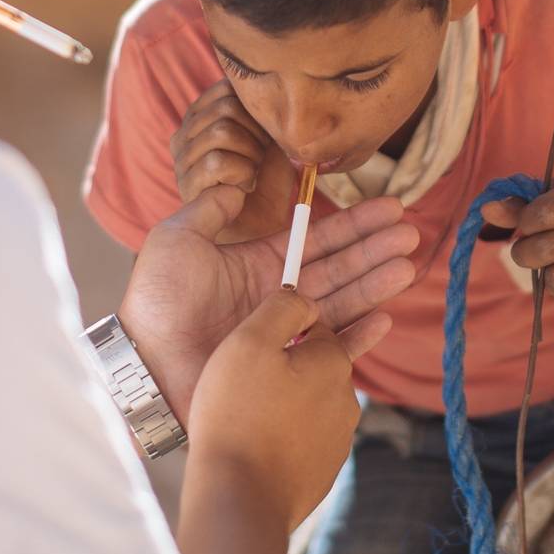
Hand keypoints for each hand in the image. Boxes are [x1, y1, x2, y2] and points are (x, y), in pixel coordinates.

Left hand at [121, 184, 418, 425]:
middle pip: (338, 268)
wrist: (145, 362)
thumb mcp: (177, 237)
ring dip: (375, 284)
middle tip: (408, 233)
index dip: (352, 224)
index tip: (388, 207)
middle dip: (374, 249)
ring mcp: (283, 332)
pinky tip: (384, 318)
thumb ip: (211, 208)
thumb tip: (239, 186)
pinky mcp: (285, 367)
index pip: (315, 239)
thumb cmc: (155, 300)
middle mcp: (276, 296)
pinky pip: (330, 351)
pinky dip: (358, 337)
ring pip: (341, 303)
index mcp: (256, 263)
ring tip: (407, 266)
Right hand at [169, 79, 298, 241]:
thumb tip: (272, 91)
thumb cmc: (265, 182)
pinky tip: (244, 188)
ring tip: (252, 172)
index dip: (256, 109)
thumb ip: (262, 112)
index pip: (227, 88)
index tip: (266, 134)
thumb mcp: (268, 139)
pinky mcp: (186, 185)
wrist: (258, 228)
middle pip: (226, 107)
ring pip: (222, 132)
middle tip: (260, 157)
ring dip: (250, 154)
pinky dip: (242, 173)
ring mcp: (181, 159)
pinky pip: (218, 162)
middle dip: (256, 133)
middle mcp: (184, 133)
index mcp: (201, 116)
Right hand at [186, 289, 361, 530]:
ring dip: (288, 397)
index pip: (317, 324)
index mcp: (333, 361)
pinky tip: (255, 436)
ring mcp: (338, 439)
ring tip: (246, 406)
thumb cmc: (239, 414)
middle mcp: (347, 399)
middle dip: (289, 362)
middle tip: (247, 373)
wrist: (239, 499)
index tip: (257, 337)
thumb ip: (282, 308)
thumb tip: (305, 298)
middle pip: (316, 363)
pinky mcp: (324, 470)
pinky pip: (305, 436)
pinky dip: (286, 431)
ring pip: (311, 401)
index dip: (285, 326)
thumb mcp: (250, 341)